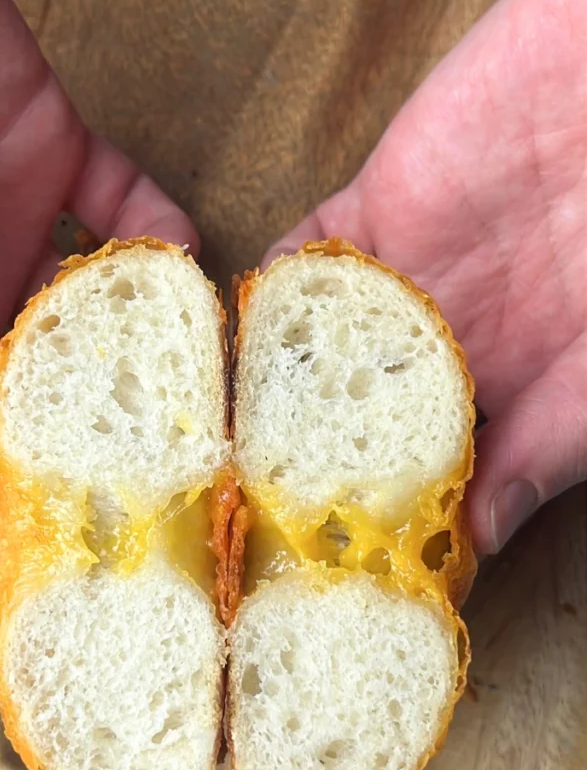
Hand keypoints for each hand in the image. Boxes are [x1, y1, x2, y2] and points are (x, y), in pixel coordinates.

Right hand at [0, 0, 196, 596]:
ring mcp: (11, 231)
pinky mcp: (46, 151)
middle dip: (125, 426)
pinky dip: (154, 224)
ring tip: (216, 378)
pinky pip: (118, 196)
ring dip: (157, 331)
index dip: (46, 500)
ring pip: (105, 299)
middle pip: (62, 385)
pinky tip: (187, 257)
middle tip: (201, 473)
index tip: (122, 545)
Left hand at [263, 0, 586, 554]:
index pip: (430, 469)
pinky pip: (308, 255)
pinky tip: (238, 338)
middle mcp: (445, 345)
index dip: (387, 512)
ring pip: (319, 343)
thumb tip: (482, 541)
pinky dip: (273, 290)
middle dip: (309, 461)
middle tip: (256, 516)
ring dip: (274, 387)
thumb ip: (544, 449)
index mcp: (505, 391)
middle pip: (358, 414)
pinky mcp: (375, 208)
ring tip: (226, 446)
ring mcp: (405, 278)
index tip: (337, 561)